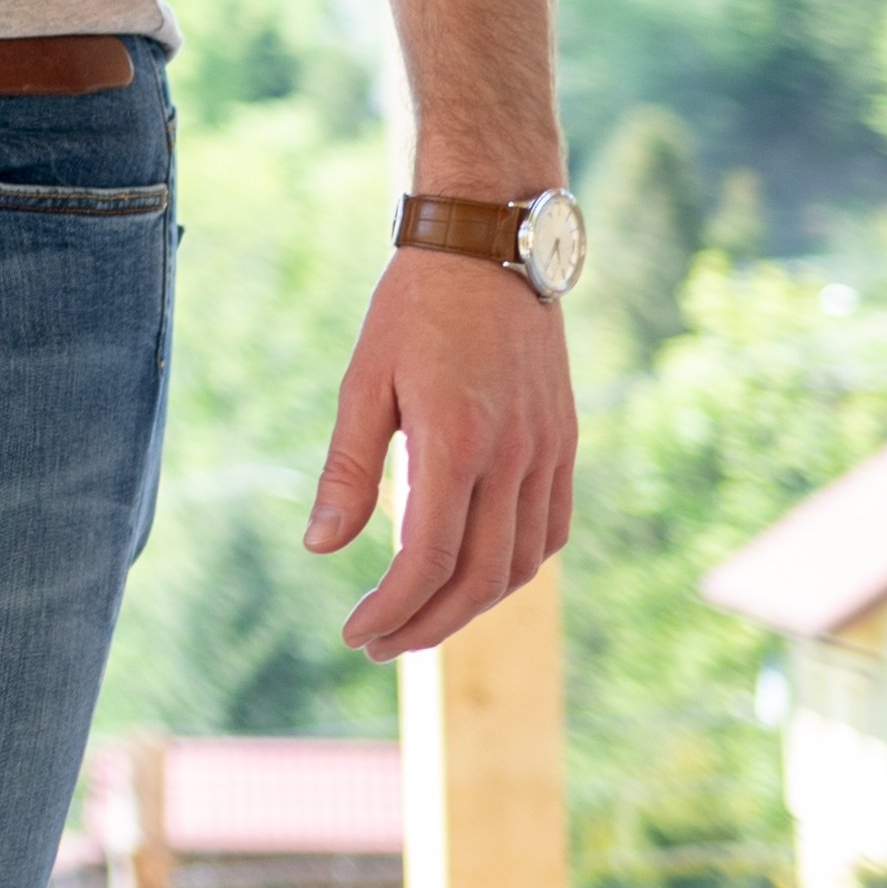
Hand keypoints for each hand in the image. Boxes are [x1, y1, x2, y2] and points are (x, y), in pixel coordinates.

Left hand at [308, 250, 577, 658]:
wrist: (491, 243)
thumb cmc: (414, 308)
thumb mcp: (364, 380)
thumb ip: (347, 468)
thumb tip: (320, 548)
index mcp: (456, 440)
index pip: (428, 559)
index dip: (392, 609)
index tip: (355, 633)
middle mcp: (514, 454)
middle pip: (480, 578)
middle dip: (427, 625)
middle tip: (379, 643)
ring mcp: (550, 450)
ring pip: (523, 564)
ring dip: (472, 605)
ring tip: (420, 618)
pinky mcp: (565, 441)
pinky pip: (552, 530)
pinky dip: (516, 567)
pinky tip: (478, 573)